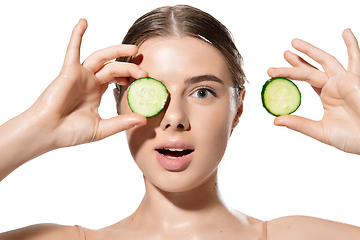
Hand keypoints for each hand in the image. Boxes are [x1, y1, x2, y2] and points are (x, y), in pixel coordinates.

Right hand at [30, 19, 146, 148]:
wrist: (48, 133)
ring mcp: (79, 75)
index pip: (116, 78)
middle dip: (129, 66)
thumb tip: (143, 120)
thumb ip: (122, 123)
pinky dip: (77, 35)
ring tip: (133, 48)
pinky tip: (83, 22)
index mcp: (96, 93)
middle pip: (113, 67)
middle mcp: (89, 82)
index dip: (130, 76)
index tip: (144, 79)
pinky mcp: (69, 71)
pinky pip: (73, 50)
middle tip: (144, 70)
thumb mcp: (102, 128)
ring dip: (116, 50)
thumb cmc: (70, 133)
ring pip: (101, 57)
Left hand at [268, 29, 359, 154]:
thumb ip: (299, 124)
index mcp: (328, 96)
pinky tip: (346, 32)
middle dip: (298, 60)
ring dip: (311, 50)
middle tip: (283, 53)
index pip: (307, 80)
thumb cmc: (352, 138)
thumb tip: (276, 120)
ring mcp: (345, 81)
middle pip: (312, 69)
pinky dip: (352, 45)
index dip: (291, 73)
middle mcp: (335, 86)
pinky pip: (356, 60)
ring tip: (294, 42)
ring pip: (326, 61)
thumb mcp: (320, 131)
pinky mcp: (354, 80)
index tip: (274, 72)